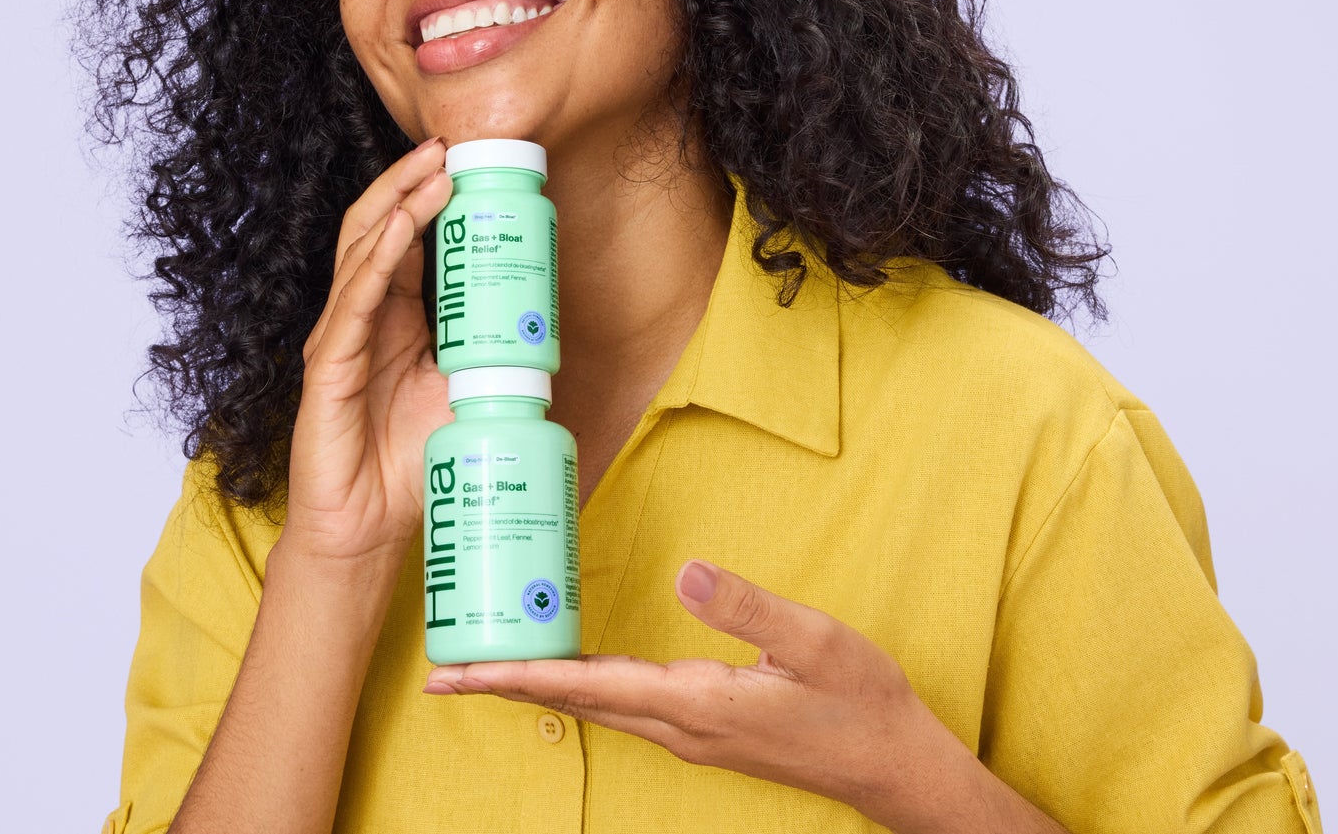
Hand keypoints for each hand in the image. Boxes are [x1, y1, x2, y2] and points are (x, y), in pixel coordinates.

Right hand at [282, 136, 454, 566]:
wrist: (370, 529)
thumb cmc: (412, 464)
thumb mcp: (462, 393)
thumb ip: (486, 353)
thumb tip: (544, 323)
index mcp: (394, 317)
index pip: (407, 239)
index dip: (431, 196)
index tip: (467, 160)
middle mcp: (363, 316)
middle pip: (377, 227)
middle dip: (411, 182)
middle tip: (449, 147)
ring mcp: (341, 336)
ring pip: (362, 250)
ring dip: (397, 204)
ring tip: (430, 170)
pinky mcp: (329, 365)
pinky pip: (353, 302)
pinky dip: (376, 261)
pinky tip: (397, 231)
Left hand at [421, 559, 1068, 833]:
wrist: (893, 766)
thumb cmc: (860, 703)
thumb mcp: (814, 642)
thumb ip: (747, 606)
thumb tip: (686, 571)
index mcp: (696, 703)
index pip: (587, 685)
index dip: (518, 675)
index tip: (459, 672)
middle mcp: (681, 726)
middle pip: (575, 701)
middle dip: (507, 684)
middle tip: (444, 668)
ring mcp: (691, 734)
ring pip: (597, 706)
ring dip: (540, 686)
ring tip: (491, 664)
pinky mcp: (705, 729)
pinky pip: (624, 706)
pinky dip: (582, 686)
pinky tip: (574, 669)